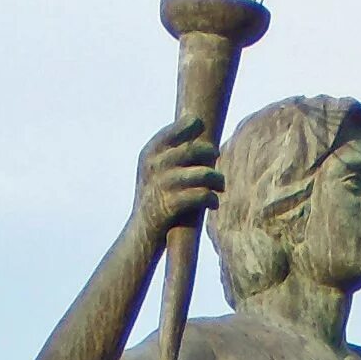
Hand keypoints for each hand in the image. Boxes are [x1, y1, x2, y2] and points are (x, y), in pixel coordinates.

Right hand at [132, 116, 222, 245]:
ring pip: (202, 173)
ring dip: (216, 179)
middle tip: (216, 158)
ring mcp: (162, 185)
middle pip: (193, 150)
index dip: (191, 126)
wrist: (140, 233)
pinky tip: (214, 202)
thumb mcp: (153, 171)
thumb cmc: (154, 198)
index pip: (174, 130)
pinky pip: (201, 195)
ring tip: (220, 185)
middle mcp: (153, 166)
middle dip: (210, 153)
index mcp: (149, 153)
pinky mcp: (170, 206)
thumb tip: (196, 127)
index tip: (202, 128)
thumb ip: (169, 152)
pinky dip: (212, 198)